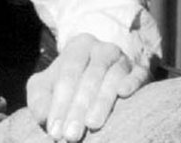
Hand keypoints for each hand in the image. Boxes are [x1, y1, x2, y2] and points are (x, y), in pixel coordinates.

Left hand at [25, 33, 150, 141]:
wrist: (99, 76)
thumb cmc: (67, 85)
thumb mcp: (47, 87)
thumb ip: (39, 99)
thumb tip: (44, 117)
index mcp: (78, 47)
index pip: (68, 73)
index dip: (60, 103)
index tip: (55, 130)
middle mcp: (102, 49)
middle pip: (90, 77)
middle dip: (78, 108)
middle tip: (71, 136)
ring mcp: (123, 59)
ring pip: (112, 77)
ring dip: (101, 103)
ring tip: (92, 125)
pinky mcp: (140, 70)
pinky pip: (138, 74)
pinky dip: (132, 83)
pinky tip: (123, 94)